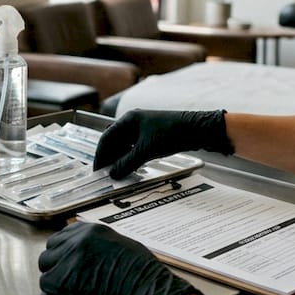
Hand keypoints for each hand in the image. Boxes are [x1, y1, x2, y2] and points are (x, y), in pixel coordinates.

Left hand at [38, 222, 199, 294]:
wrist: (146, 290)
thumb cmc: (142, 272)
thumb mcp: (121, 245)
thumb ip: (100, 244)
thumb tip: (91, 252)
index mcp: (92, 229)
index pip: (64, 235)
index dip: (65, 250)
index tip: (68, 261)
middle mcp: (78, 239)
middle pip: (52, 247)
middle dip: (57, 261)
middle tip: (67, 276)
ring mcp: (69, 256)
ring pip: (46, 264)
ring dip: (54, 275)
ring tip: (68, 286)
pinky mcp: (64, 277)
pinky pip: (46, 282)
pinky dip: (54, 291)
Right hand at [94, 109, 233, 178]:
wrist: (197, 129)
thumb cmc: (171, 133)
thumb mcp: (146, 150)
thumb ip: (127, 163)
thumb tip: (113, 174)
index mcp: (128, 120)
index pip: (106, 138)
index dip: (100, 155)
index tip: (97, 169)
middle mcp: (133, 122)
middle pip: (115, 142)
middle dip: (109, 158)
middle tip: (105, 174)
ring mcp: (144, 129)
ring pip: (125, 146)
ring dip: (120, 159)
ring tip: (117, 173)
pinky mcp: (153, 136)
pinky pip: (135, 148)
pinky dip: (130, 158)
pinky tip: (131, 168)